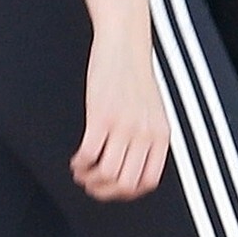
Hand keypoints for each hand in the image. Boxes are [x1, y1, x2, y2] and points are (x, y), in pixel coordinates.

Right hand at [71, 23, 169, 200]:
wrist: (124, 43)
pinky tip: (77, 159)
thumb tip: (133, 164)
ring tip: (82, 171)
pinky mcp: (101, 116)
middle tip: (92, 184)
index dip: (128, 193)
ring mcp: (123, 126)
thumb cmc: (135, 74)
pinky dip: (80, 164)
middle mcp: (145, 133)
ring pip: (106, 174)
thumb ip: (148, 136)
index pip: (148, 181)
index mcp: (161, 135)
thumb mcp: (153, 110)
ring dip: (89, 179)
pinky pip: (88, 154)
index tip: (114, 189)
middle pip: (125, 183)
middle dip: (104, 191)